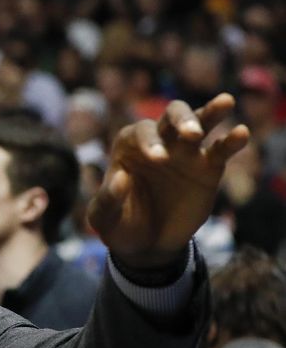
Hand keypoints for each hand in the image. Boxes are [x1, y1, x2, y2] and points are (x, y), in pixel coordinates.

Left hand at [88, 94, 248, 268]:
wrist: (147, 245)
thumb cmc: (120, 226)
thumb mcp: (105, 218)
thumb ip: (108, 199)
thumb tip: (120, 178)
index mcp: (130, 147)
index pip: (141, 132)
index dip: (149, 141)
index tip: (157, 159)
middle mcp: (160, 141)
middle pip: (173, 115)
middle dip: (182, 119)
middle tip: (190, 134)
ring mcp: (186, 152)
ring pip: (200, 122)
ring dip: (211, 111)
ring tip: (225, 102)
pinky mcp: (208, 167)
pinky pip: (221, 150)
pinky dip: (232, 140)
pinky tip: (241, 133)